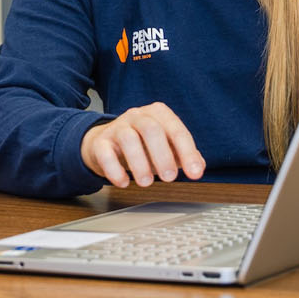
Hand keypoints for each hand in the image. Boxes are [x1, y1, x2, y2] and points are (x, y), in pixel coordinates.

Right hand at [81, 102, 204, 188]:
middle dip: (163, 156)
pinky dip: (114, 170)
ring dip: (139, 163)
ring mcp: (117, 127)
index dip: (187, 152)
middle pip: (151, 129)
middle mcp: (137, 116)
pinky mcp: (100, 142)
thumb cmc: (141, 145)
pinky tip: (123, 182)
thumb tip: (198, 166)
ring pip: (128, 138)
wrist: (104, 143)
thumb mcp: (166, 147)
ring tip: (146, 182)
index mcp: (158, 114)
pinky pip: (105, 153)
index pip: (176, 130)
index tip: (195, 174)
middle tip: (169, 178)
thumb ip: (184, 155)